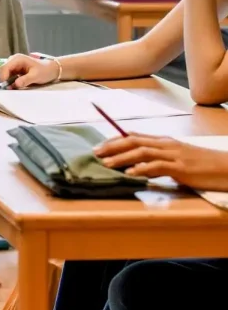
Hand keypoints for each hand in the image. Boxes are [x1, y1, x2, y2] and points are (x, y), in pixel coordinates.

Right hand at [0, 53, 61, 88]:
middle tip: (10, 89)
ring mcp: (14, 65)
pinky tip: (16, 85)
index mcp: (17, 59)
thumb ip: (25, 80)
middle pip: (2, 70)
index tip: (7, 87)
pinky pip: (8, 76)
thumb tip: (15, 84)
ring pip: (4, 74)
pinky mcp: (15, 70)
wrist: (51, 70)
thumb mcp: (36, 76)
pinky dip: (10, 81)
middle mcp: (13, 60)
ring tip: (14, 87)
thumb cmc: (45, 71)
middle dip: (5, 80)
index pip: (4, 67)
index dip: (3, 77)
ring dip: (7, 81)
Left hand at [95, 134, 227, 189]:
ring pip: (142, 152)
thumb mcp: (178, 157)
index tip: (100, 145)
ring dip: (122, 157)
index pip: (134, 136)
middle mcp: (166, 145)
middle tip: (95, 153)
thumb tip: (138, 163)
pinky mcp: (182, 169)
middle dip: (112, 146)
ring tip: (107, 163)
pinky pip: (158, 167)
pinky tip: (131, 174)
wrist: (227, 167)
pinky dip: (142, 169)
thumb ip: (159, 158)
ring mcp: (174, 156)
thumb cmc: (202, 164)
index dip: (115, 139)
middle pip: (134, 140)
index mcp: (164, 141)